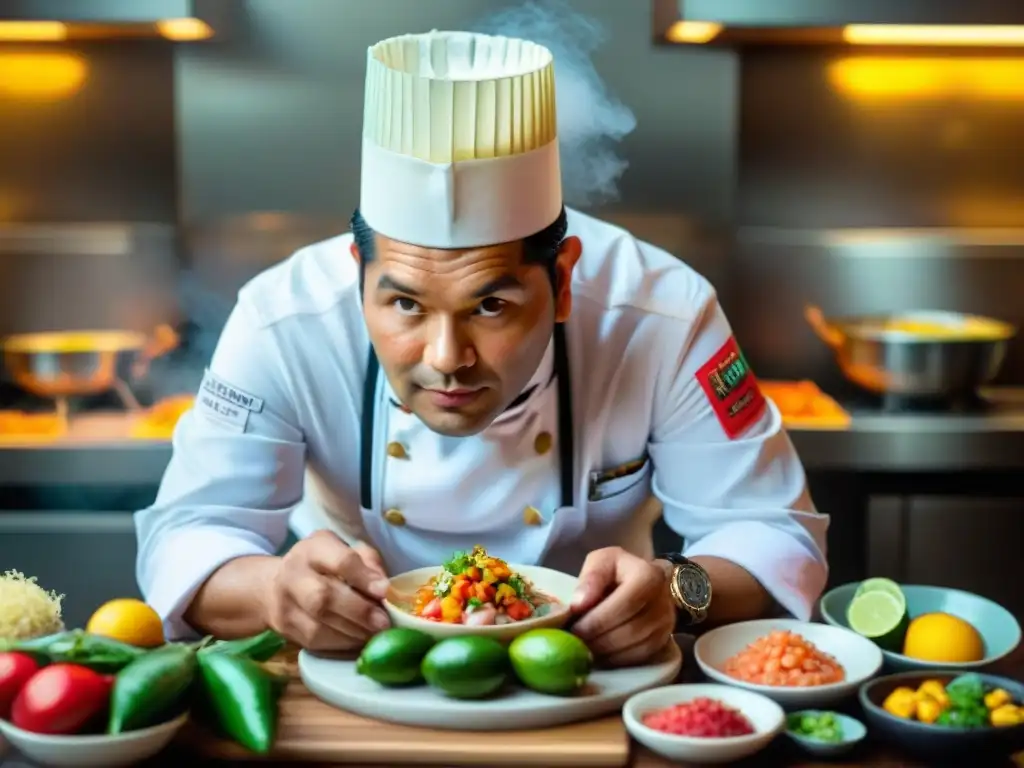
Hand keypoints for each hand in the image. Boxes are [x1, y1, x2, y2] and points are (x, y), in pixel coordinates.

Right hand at [262, 530, 391, 651]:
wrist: (274, 587)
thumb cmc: (320, 565)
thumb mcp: (343, 550)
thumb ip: (367, 562)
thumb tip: (385, 588)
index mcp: (312, 550)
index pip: (340, 561)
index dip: (364, 577)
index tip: (385, 591)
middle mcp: (293, 575)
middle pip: (323, 597)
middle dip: (358, 611)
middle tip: (383, 622)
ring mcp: (285, 605)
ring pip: (318, 625)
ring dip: (353, 632)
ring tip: (375, 633)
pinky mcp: (286, 630)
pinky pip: (316, 641)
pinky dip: (342, 643)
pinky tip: (358, 640)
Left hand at [569, 547, 674, 666]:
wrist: (639, 579)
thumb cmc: (616, 570)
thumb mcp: (600, 561)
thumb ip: (591, 578)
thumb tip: (579, 604)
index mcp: (649, 576)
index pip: (626, 604)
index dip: (598, 620)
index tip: (575, 629)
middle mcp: (664, 601)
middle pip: (631, 629)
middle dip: (600, 640)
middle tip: (575, 645)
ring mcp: (666, 624)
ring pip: (637, 647)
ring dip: (607, 653)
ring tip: (584, 650)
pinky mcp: (663, 641)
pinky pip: (640, 657)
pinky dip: (617, 660)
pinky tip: (599, 655)